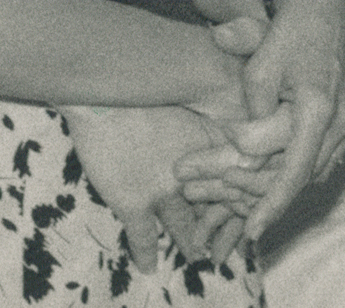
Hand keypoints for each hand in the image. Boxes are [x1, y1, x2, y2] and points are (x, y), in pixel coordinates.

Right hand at [60, 104, 255, 266]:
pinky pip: (144, 238)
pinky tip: (148, 267)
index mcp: (209, 141)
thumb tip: (231, 107)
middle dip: (223, 228)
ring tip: (198, 257)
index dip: (243, 197)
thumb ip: (208, 107)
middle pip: (218, 210)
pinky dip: (146, 254)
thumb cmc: (141, 77)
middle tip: (226, 243)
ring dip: (192, 244)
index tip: (245, 207)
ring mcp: (163, 190)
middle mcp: (193, 171)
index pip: (239, 180)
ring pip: (187, 229)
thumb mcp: (186, 89)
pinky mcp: (132, 201)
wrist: (99, 86)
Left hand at [175, 0, 344, 237]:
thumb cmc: (284, 32)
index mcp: (318, 106)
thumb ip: (253, 118)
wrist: (322, 1)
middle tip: (242, 214)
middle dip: (274, 193)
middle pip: (307, 172)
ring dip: (293, 178)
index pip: (294, 171)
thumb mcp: (257, 72)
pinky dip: (309, 161)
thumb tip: (245, 154)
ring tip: (259, 193)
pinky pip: (333, 149)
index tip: (252, 231)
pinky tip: (286, 165)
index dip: (272, 205)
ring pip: (322, 165)